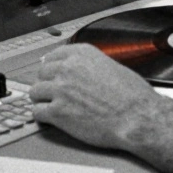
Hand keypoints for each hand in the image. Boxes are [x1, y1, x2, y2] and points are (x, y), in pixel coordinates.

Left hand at [29, 44, 169, 149]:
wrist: (137, 117)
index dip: (50, 66)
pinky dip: (42, 116)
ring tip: (48, 105)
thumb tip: (83, 70)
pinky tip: (49, 118)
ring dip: (41, 99)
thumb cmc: (132, 96)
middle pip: (42, 73)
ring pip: (35, 92)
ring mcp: (61, 90)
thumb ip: (92, 65)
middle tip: (51, 92)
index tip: (49, 72)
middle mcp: (68, 68)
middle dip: (46, 83)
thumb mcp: (112, 66)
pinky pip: (38, 112)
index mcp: (82, 55)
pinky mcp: (58, 112)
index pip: (53, 55)